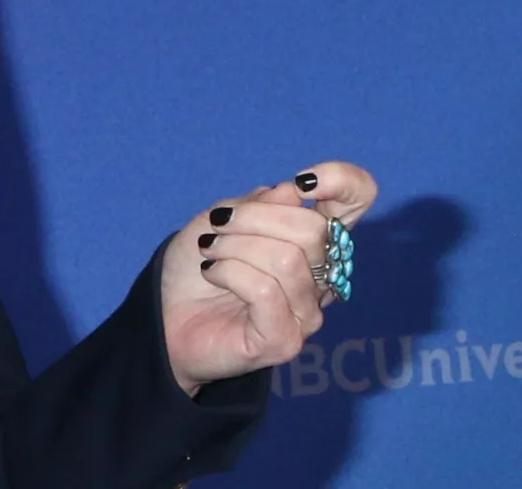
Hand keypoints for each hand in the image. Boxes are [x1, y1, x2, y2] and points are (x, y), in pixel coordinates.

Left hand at [159, 160, 378, 395]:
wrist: (164, 313)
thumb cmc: (199, 263)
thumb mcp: (221, 219)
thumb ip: (260, 205)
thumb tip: (294, 192)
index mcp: (313, 241)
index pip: (357, 202)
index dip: (344, 181)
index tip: (302, 182)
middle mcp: (321, 278)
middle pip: (314, 231)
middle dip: (254, 217)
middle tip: (218, 224)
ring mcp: (307, 313)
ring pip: (286, 260)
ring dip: (234, 246)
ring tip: (209, 251)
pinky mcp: (285, 340)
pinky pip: (264, 290)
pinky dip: (228, 271)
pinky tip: (211, 272)